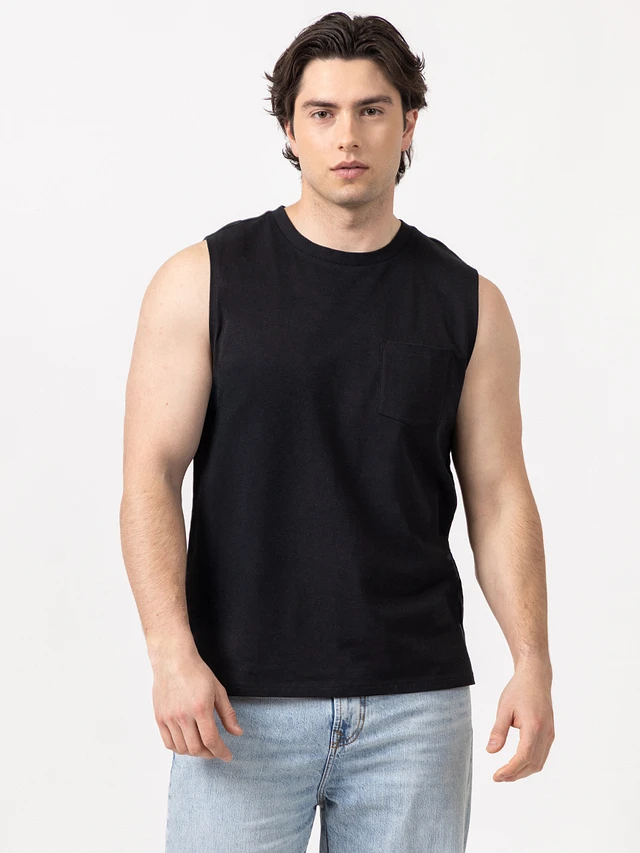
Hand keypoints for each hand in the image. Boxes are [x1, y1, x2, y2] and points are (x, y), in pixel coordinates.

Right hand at [151, 645, 243, 760]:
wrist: (173, 660)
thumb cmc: (197, 672)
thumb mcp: (218, 690)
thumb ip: (227, 714)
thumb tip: (237, 733)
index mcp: (201, 708)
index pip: (211, 740)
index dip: (221, 752)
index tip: (227, 756)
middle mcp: (183, 716)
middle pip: (196, 748)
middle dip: (209, 754)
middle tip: (215, 750)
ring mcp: (169, 718)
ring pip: (182, 748)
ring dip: (194, 752)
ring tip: (202, 747)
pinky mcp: (159, 718)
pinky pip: (168, 743)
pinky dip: (179, 748)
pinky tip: (187, 743)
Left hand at [486, 660, 554, 781]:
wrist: (536, 677)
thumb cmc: (519, 690)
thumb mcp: (504, 708)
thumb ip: (498, 731)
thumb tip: (490, 751)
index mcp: (534, 727)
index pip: (523, 757)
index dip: (510, 770)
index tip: (497, 776)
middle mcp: (546, 733)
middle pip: (532, 764)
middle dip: (515, 774)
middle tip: (499, 777)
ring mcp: (550, 734)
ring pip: (539, 762)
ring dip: (523, 771)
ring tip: (506, 774)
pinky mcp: (550, 733)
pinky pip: (542, 755)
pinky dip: (530, 764)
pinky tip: (518, 763)